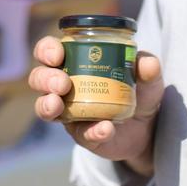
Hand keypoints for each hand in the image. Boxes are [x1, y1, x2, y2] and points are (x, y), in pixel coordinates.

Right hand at [28, 36, 162, 170]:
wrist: (148, 128)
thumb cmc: (138, 92)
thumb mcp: (147, 77)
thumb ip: (148, 68)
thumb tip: (147, 63)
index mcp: (74, 63)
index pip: (48, 51)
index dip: (46, 50)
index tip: (58, 54)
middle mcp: (64, 87)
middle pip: (38, 78)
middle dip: (45, 78)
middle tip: (62, 83)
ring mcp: (69, 113)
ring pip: (44, 107)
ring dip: (47, 105)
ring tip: (58, 105)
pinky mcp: (83, 135)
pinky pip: (80, 134)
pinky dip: (92, 131)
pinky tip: (105, 128)